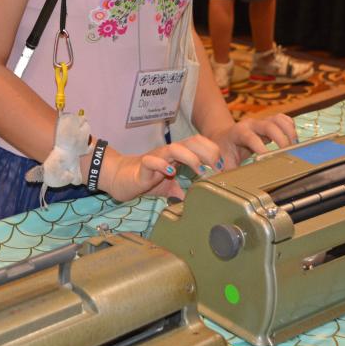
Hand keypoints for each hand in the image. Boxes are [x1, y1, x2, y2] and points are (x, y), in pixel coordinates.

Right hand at [98, 136, 220, 202]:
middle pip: (191, 141)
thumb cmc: (147, 179)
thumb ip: (184, 192)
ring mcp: (156, 157)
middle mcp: (169, 152)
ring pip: (175, 148)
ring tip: (199, 170)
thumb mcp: (170, 188)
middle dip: (207, 152)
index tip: (223, 166)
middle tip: (217, 167)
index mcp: (178, 154)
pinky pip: (152, 160)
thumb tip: (199, 204)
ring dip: (190, 157)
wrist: (121, 178)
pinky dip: (162, 165)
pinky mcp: (143, 165)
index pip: (199, 142)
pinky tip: (171, 172)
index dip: (213, 150)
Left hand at [203, 114, 296, 168]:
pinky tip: (293, 140)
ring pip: (278, 119)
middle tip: (287, 153)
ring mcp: (261, 122)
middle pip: (268, 125)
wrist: (223, 136)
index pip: (250, 137)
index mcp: (238, 133)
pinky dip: (290, 127)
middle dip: (280, 138)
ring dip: (289, 131)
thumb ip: (227, 172)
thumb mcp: (222, 161)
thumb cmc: (223, 150)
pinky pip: (283, 119)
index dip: (259, 147)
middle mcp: (250, 125)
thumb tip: (230, 184)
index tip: (268, 158)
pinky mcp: (269, 122)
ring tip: (294, 146)